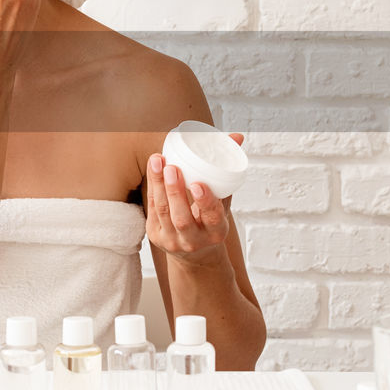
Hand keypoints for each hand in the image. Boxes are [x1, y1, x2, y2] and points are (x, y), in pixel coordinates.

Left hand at [146, 132, 244, 265]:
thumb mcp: (223, 202)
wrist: (194, 252)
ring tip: (158, 161)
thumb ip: (227, 172)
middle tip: (172, 167)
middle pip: (182, 217)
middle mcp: (194, 241)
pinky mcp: (155, 236)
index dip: (205, 202)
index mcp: (216, 232)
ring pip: (163, 211)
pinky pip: (152, 210)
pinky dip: (153, 188)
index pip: (212, 218)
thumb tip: (236, 137)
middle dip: (175, 192)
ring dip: (158, 185)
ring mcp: (173, 241)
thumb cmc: (210, 218)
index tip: (198, 184)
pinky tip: (153, 170)